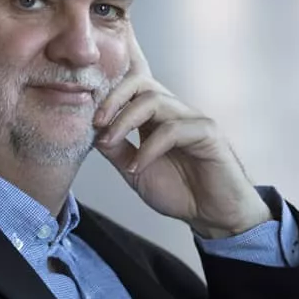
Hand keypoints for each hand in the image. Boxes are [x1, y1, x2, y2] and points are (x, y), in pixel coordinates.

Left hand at [92, 36, 270, 238]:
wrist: (212, 215)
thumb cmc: (179, 191)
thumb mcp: (135, 171)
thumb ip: (116, 150)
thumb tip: (93, 133)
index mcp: (155, 117)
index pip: (133, 87)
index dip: (110, 88)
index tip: (86, 106)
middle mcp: (173, 112)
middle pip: (141, 83)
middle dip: (113, 98)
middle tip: (96, 122)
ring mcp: (192, 119)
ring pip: (154, 101)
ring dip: (125, 121)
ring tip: (110, 143)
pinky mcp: (208, 133)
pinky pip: (173, 130)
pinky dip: (149, 148)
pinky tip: (138, 166)